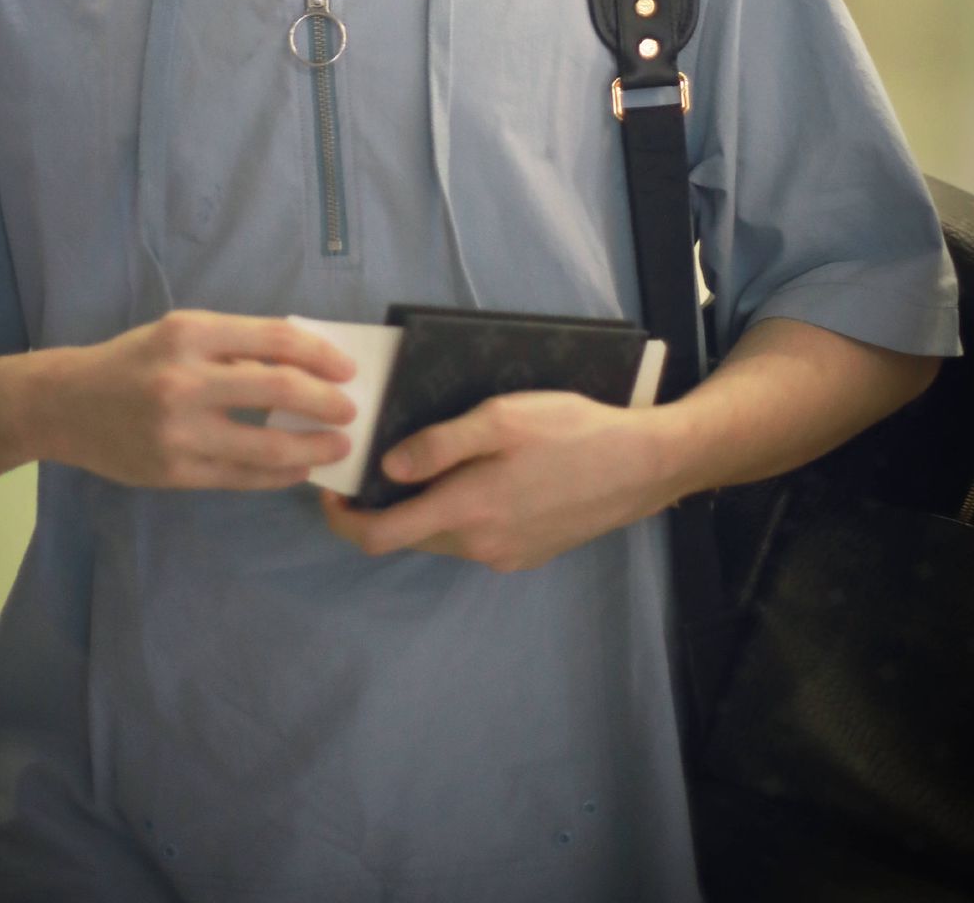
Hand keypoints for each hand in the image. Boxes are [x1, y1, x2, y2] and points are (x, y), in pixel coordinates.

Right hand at [39, 308, 356, 490]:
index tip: (347, 369)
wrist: (65, 405)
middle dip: (327, 403)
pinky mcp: (174, 473)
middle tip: (351, 412)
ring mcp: (179, 432)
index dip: (320, 355)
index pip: (275, 339)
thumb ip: (235, 346)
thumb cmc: (133, 361)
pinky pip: (242, 478)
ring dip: (313, 448)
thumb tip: (304, 365)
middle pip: (279, 390)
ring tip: (337, 447)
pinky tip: (297, 468)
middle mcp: (185, 380)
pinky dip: (278, 475)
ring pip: (267, 446)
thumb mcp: (179, 333)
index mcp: (191, 333)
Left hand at [318, 390, 677, 570]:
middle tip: (373, 461)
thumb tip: (387, 469)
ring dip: (422, 508)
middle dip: (381, 507)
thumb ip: (440, 445)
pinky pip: (474, 537)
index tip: (329, 491)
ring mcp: (506, 555)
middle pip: (408, 536)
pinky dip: (457, 512)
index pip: (380, 537)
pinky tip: (475, 475)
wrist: (643, 466)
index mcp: (467, 511)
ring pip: (441, 536)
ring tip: (424, 461)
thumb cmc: (572, 431)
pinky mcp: (527, 554)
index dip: (343, 520)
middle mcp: (480, 545)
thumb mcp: (501, 418)